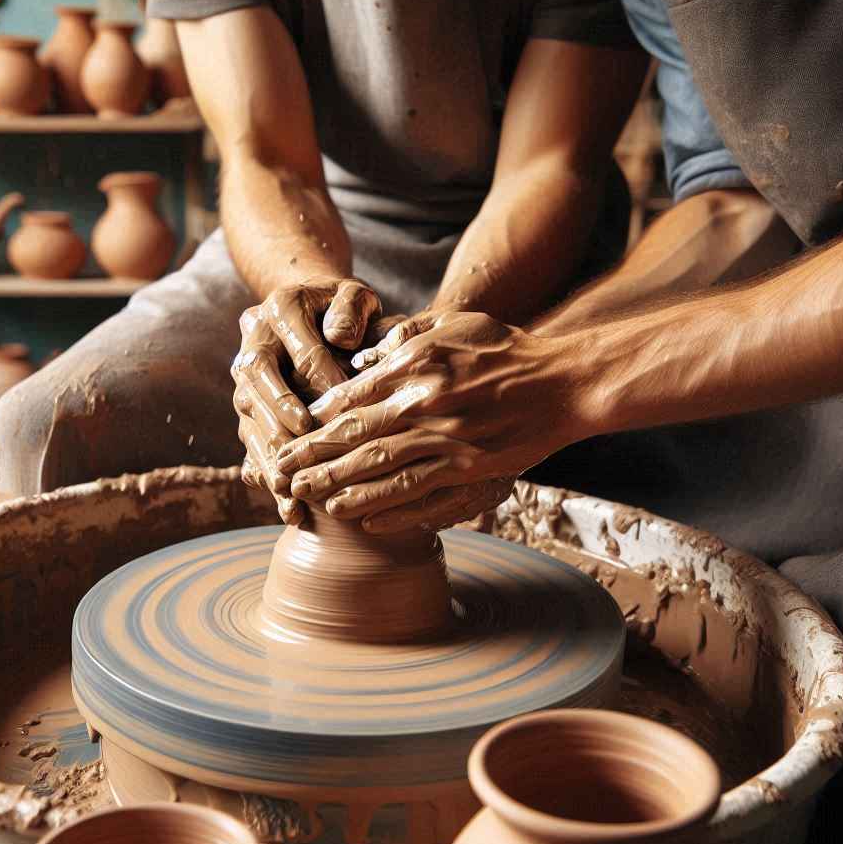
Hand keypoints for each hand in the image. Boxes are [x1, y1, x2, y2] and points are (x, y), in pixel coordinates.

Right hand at [232, 277, 381, 522]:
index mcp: (280, 310)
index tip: (343, 412)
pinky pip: (253, 444)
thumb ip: (351, 308)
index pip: (299, 350)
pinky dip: (268, 477)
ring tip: (288, 491)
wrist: (317, 309)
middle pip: (258, 383)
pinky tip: (288, 508)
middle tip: (298, 456)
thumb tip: (340, 338)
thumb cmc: (347, 309)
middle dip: (278, 421)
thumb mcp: (355, 296)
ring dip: (268, 457)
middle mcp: (254, 342)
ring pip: (250, 419)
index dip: (321, 381)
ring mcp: (247, 380)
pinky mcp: (250, 410)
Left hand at [275, 310, 579, 532]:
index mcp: (417, 366)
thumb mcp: (452, 324)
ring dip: (338, 487)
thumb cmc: (505, 349)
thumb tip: (358, 361)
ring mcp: (448, 442)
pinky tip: (362, 519)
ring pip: (380, 471)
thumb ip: (403, 338)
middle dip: (312, 458)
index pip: (351, 397)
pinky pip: (421, 496)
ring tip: (307, 499)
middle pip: (355, 438)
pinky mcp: (471, 471)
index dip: (317, 419)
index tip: (293, 430)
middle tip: (279, 473)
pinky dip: (389, 509)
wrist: (563, 382)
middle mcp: (426, 406)